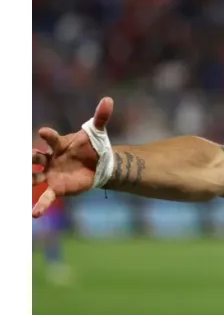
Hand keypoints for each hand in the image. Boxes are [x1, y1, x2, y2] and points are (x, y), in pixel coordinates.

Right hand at [32, 97, 113, 217]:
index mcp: (58, 144)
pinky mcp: (56, 188)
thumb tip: (109, 100)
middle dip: (30, 156)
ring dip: (28, 178)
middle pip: (36, 157)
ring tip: (23, 181)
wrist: (99, 165)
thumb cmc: (92, 146)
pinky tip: (34, 214)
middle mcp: (50, 158)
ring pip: (34, 176)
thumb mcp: (97, 132)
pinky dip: (40, 205)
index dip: (47, 135)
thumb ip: (101, 117)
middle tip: (27, 156)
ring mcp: (50, 174)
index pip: (50, 139)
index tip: (44, 132)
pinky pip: (46, 197)